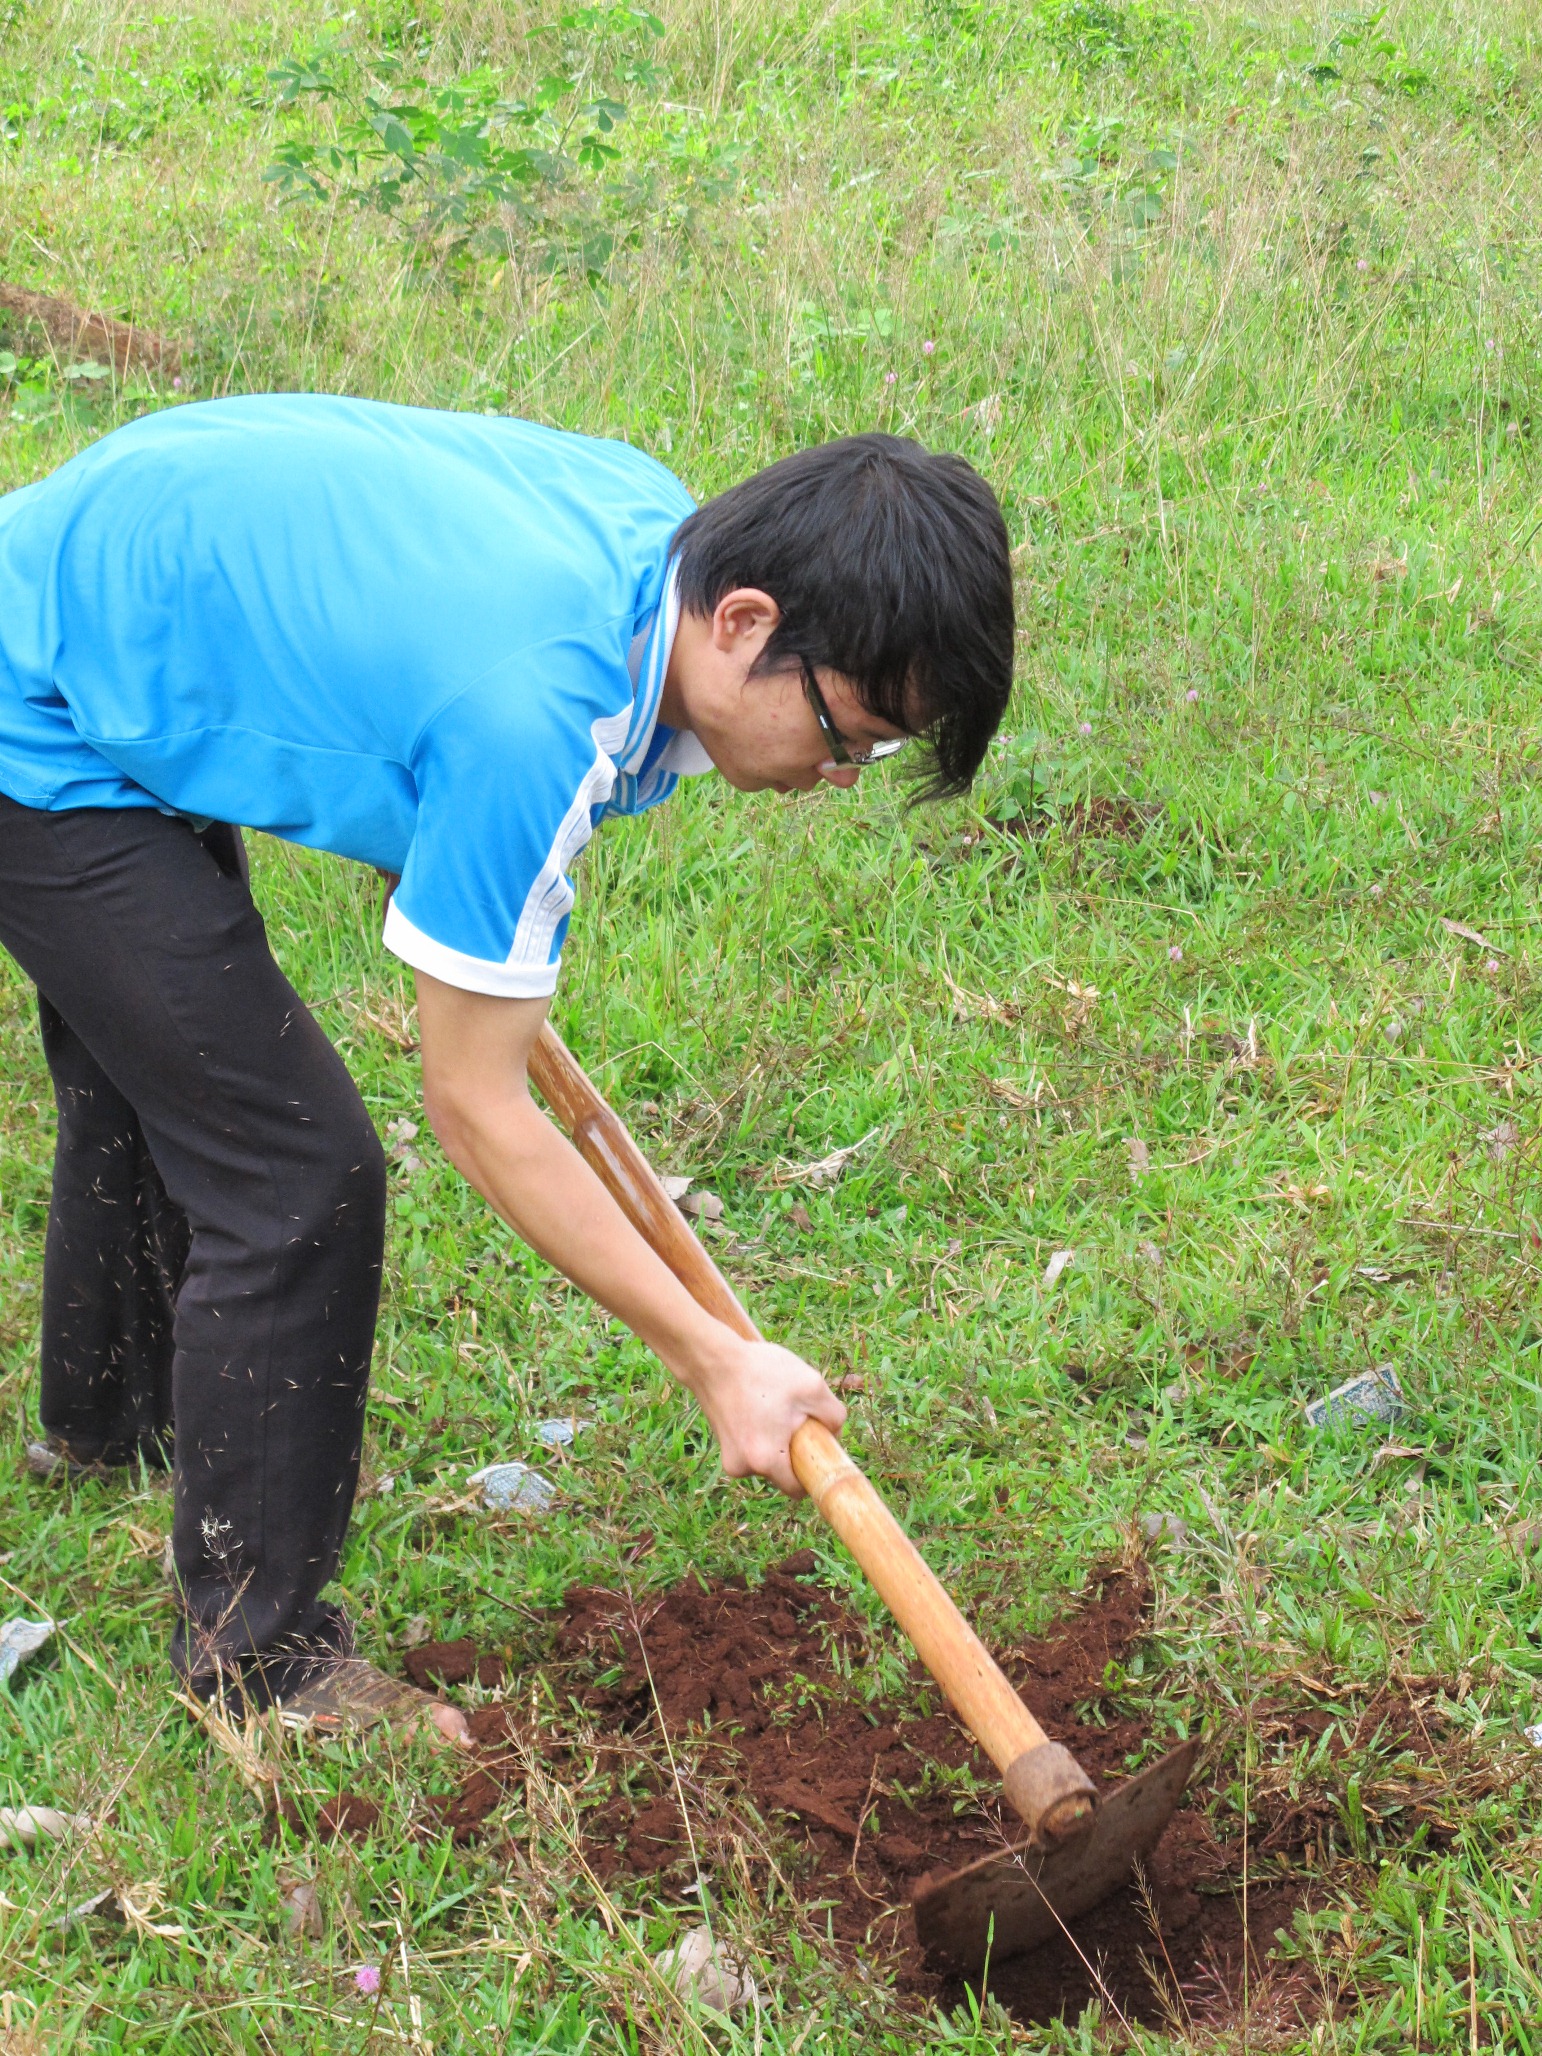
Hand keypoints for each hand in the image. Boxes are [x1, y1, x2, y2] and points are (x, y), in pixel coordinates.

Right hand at [687, 1335, 846, 1496]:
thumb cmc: (761, 1371)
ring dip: (775, 1440)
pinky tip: (757, 1406)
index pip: (797, 1490)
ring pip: (767, 1459)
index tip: (816, 1450)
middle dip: (793, 1450)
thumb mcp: (811, 1386)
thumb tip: (834, 1435)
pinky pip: (752, 1448)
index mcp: (767, 1460)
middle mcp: (744, 1467)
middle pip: (782, 1472)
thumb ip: (834, 1416)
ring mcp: (730, 1458)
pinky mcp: (722, 1446)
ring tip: (772, 1406)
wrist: (712, 1359)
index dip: (812, 1472)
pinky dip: (759, 1433)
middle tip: (794, 1417)